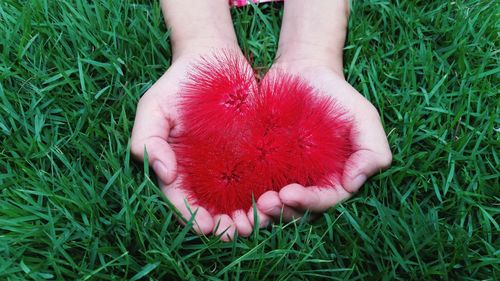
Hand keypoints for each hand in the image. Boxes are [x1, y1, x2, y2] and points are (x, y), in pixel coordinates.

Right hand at [131, 49, 261, 240]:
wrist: (214, 60)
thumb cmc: (179, 83)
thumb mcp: (154, 106)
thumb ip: (147, 137)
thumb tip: (162, 172)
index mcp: (175, 166)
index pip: (180, 198)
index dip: (191, 215)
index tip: (204, 226)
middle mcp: (202, 171)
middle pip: (210, 206)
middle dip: (221, 224)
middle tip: (234, 232)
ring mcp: (228, 164)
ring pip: (235, 199)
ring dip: (244, 215)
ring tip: (254, 224)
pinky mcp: (252, 153)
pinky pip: (257, 178)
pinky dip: (263, 193)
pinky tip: (272, 201)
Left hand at [256, 62, 391, 220]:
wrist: (301, 70)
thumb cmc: (335, 93)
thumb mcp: (363, 116)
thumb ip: (372, 149)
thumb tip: (354, 183)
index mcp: (336, 177)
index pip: (324, 201)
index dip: (308, 203)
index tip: (288, 194)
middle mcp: (310, 182)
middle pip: (297, 209)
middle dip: (281, 211)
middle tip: (264, 202)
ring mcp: (285, 175)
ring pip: (275, 204)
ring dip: (264, 212)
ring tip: (252, 204)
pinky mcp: (262, 164)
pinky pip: (254, 186)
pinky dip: (246, 198)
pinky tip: (235, 198)